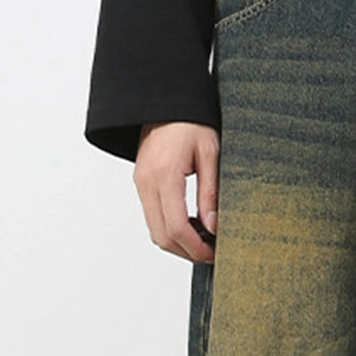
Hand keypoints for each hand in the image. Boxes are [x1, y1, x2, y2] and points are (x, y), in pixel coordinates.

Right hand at [134, 121, 218, 261]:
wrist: (165, 100)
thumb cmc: (190, 120)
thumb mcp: (210, 153)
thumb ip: (210, 193)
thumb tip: (213, 227)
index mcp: (165, 175)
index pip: (176, 227)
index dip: (195, 248)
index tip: (214, 254)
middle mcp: (147, 182)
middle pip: (162, 237)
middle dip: (187, 252)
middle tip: (211, 254)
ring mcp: (141, 183)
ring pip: (155, 231)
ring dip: (178, 244)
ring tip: (204, 242)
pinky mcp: (142, 183)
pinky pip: (153, 217)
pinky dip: (170, 230)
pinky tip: (191, 226)